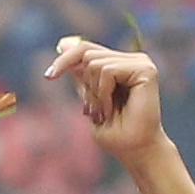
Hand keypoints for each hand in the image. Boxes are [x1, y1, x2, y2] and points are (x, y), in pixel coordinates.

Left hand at [44, 39, 167, 165]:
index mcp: (118, 64)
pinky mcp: (145, 69)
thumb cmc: (115, 133)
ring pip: (94, 62)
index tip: (49, 76)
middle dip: (82, 85)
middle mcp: (130, 60)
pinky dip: (103, 93)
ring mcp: (140, 62)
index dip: (65, 58)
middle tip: (93, 111)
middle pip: (86, 52)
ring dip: (93, 93)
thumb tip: (63, 42)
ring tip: (107, 112)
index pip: (85, 49)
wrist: (135, 151)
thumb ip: (81, 75)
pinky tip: (113, 108)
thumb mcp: (89, 99)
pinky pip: (107, 71)